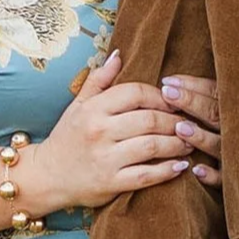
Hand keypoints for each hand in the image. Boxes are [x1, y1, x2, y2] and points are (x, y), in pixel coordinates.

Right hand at [30, 51, 193, 210]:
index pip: (136, 93)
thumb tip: (120, 54)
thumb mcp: (78, 105)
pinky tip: (181, 166)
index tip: (174, 102)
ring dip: (178, 144)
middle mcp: (99, 131)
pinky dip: (168, 170)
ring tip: (190, 143)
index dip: (161, 96)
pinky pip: (147, 175)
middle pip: (150, 120)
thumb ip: (100, 80)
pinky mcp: (111, 183)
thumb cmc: (67, 138)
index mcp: (93, 109)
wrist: (47, 176)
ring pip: (153, 146)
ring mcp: (106, 159)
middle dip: (176, 121)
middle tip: (190, 123)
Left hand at [161, 72, 222, 188]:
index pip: (214, 92)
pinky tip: (196, 170)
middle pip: (215, 113)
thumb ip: (215, 95)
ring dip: (200, 137)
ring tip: (180, 128)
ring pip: (219, 145)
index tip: (167, 81)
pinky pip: (226, 178)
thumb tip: (175, 82)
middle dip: (191, 102)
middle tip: (166, 92)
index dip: (192, 85)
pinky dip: (212, 175)